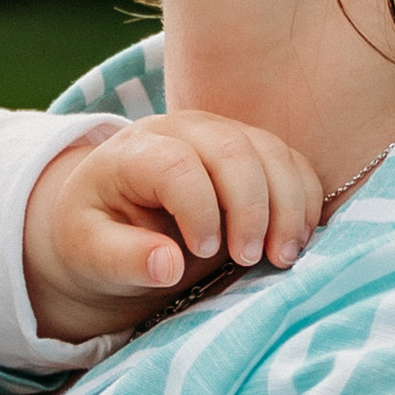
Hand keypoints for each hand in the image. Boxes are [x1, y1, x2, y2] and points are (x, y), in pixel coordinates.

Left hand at [22, 112, 324, 343]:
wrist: (111, 216)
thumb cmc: (96, 236)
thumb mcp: (88, 253)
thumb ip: (122, 258)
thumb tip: (167, 264)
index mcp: (133, 152)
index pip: (177, 165)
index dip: (199, 209)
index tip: (203, 252)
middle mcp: (181, 130)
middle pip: (232, 149)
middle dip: (251, 207)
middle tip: (249, 259)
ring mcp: (221, 134)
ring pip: (271, 151)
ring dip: (287, 206)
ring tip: (281, 257)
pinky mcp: (251, 151)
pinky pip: (292, 163)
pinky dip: (305, 200)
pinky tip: (297, 241)